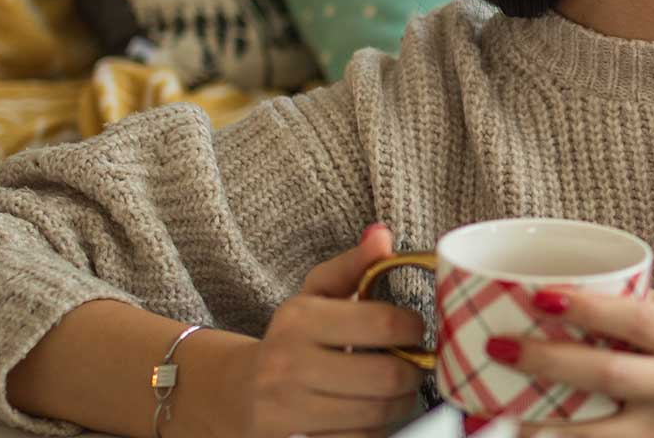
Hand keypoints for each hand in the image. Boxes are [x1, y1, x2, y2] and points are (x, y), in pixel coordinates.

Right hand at [230, 222, 427, 437]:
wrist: (237, 393)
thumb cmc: (290, 339)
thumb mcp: (314, 295)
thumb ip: (352, 265)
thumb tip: (382, 235)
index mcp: (299, 319)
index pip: (382, 324)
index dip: (414, 328)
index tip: (416, 329)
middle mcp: (290, 363)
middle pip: (387, 375)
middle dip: (414, 371)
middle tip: (415, 364)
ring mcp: (290, 408)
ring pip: (378, 413)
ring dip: (401, 402)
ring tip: (398, 388)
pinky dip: (376, 428)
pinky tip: (372, 412)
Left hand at [498, 287, 653, 437]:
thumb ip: (641, 310)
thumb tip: (577, 292)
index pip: (632, 319)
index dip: (585, 307)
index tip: (539, 296)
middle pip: (604, 374)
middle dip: (546, 361)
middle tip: (500, 347)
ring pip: (598, 434)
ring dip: (544, 425)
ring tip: (500, 412)